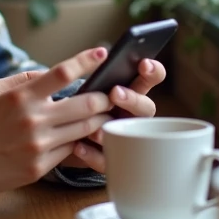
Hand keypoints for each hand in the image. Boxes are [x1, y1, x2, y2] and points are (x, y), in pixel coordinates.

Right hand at [0, 48, 114, 197]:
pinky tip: (80, 139)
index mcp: (22, 96)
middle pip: (86, 105)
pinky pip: (69, 151)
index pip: (62, 73)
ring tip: (103, 116)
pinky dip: (76, 143)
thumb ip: (22, 79)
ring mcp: (38, 146)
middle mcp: (33, 120)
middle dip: (103, 99)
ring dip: (97, 122)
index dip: (85, 61)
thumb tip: (49, 73)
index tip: (101, 53)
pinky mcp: (39, 168)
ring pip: (83, 131)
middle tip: (110, 95)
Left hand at [57, 57, 167, 172]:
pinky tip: (78, 146)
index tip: (144, 64)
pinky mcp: (111, 158)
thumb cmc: (84, 103)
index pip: (151, 78)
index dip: (153, 71)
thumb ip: (97, 78)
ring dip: (112, 129)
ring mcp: (126, 136)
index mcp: (132, 91)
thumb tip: (95, 59)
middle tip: (114, 93)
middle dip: (132, 99)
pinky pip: (106, 159)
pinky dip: (91, 154)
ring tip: (95, 130)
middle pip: (146, 107)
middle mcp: (134, 114)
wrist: (66, 132)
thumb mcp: (89, 87)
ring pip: (129, 135)